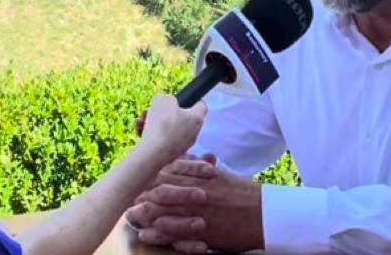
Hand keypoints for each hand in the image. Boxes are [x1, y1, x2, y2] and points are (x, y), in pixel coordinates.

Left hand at [124, 156, 262, 253]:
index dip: (148, 177)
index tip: (136, 179)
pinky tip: (147, 234)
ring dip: (144, 215)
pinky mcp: (201, 232)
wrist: (263, 214)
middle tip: (127, 198)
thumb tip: (184, 155)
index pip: (166, 173)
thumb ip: (199, 166)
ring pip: (163, 213)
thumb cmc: (242, 192)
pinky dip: (159, 234)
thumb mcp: (220, 174)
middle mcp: (195, 193)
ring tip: (130, 216)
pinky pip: (175, 234)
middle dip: (141, 195)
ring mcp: (197, 213)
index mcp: (199, 177)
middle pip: (159, 192)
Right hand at [137, 94, 206, 162]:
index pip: (202, 105)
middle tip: (155, 110)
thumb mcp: (164, 100)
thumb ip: (168, 99)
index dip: (193, 100)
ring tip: (143, 121)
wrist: (154, 151)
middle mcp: (194, 132)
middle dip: (167, 113)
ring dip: (157, 123)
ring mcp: (184, 144)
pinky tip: (142, 131)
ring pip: (171, 129)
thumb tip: (169, 105)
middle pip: (183, 118)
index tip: (182, 99)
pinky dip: (155, 134)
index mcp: (197, 118)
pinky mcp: (174, 153)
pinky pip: (164, 139)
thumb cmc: (163, 123)